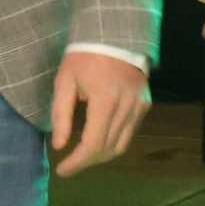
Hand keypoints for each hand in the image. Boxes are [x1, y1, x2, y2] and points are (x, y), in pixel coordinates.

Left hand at [49, 51, 149, 178]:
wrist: (114, 34)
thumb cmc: (84, 56)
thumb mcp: (65, 81)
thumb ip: (61, 114)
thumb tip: (59, 145)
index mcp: (105, 101)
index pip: (93, 144)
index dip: (77, 162)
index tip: (62, 170)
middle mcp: (127, 108)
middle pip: (108, 149)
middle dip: (87, 162)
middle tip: (69, 165)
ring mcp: (139, 107)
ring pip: (121, 145)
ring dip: (101, 156)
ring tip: (82, 157)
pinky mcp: (145, 105)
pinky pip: (129, 133)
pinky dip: (113, 142)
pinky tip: (99, 141)